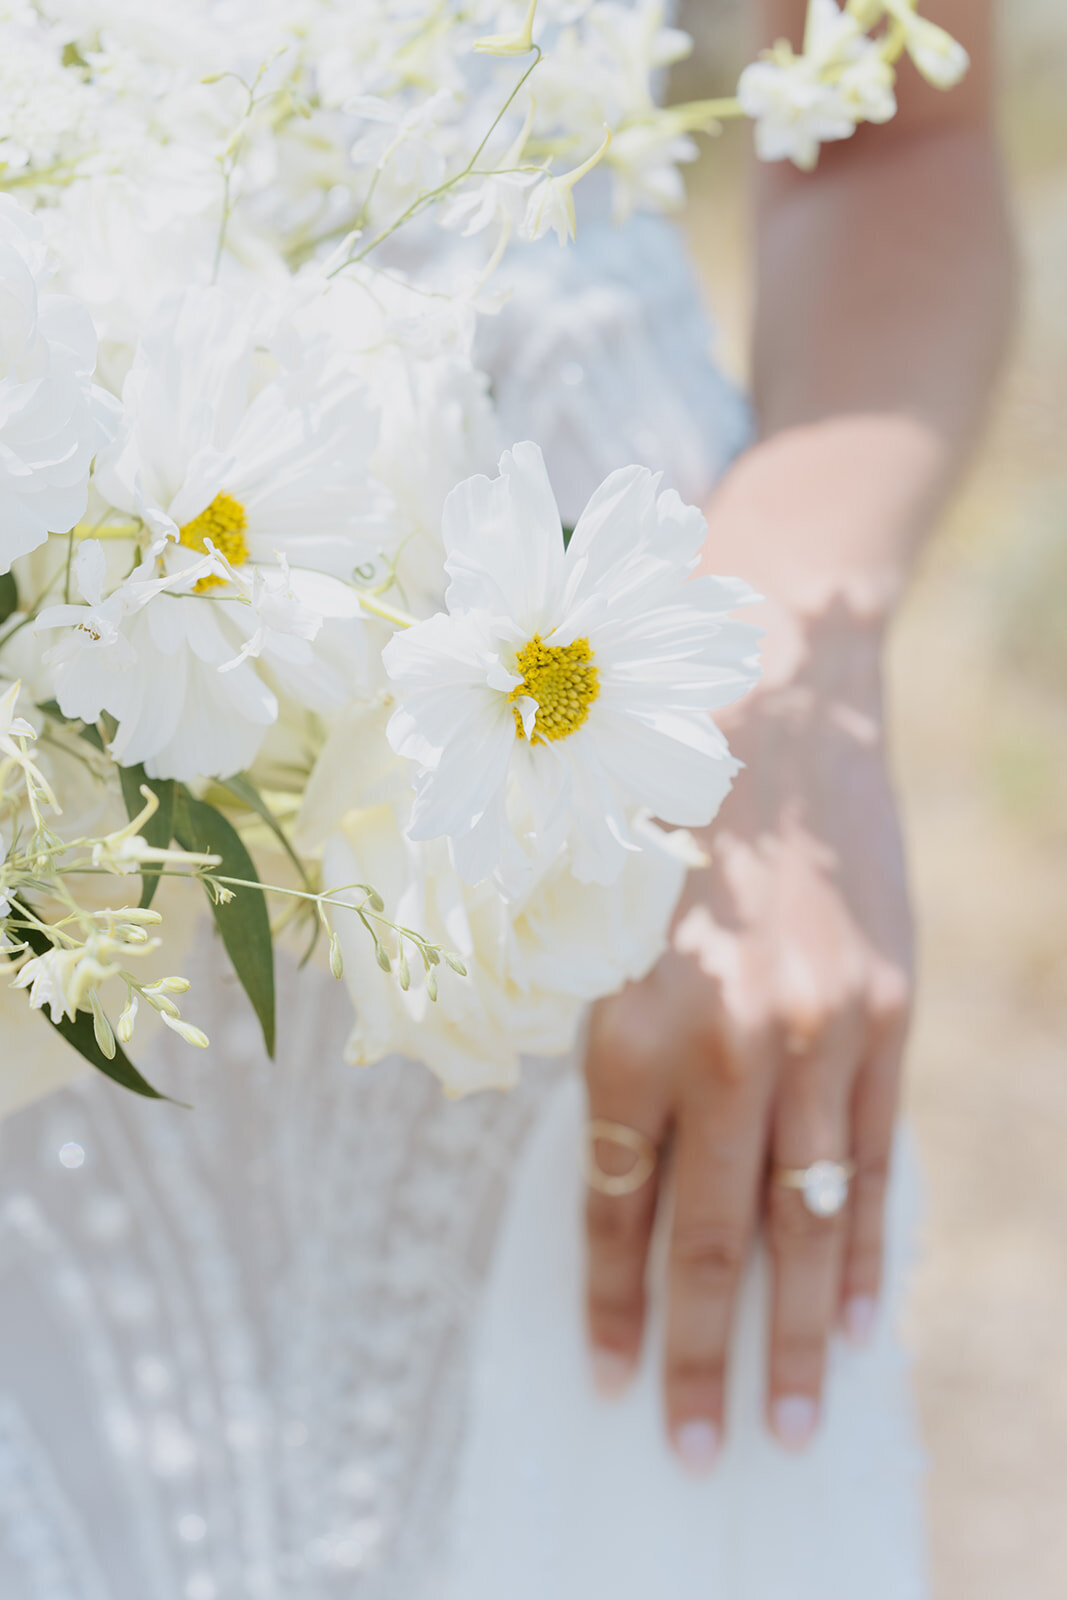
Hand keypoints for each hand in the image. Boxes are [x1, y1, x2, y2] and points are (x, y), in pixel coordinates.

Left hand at [582, 611, 912, 1470]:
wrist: (774, 696)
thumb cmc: (651, 800)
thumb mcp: (592, 914)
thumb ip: (605, 1042)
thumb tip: (615, 1173)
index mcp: (630, 1018)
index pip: (619, 1203)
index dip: (615, 1299)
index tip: (611, 1378)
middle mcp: (728, 1040)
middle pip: (714, 1235)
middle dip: (700, 1352)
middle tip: (694, 1451)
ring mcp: (820, 1031)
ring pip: (804, 1214)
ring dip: (793, 1328)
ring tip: (784, 1422)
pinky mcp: (885, 1012)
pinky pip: (874, 1153)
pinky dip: (862, 1241)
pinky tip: (854, 1315)